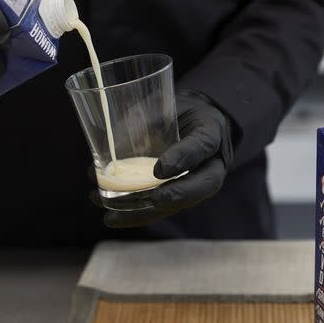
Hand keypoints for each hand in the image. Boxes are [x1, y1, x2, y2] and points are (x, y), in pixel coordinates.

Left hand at [102, 90, 233, 227]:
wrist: (191, 124)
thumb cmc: (176, 111)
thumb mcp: (163, 105)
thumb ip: (144, 120)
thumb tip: (112, 145)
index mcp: (210, 132)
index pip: (202, 145)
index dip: (183, 158)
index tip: (160, 169)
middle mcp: (210, 164)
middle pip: (202, 186)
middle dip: (176, 196)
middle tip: (152, 200)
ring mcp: (197, 185)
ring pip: (180, 205)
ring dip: (147, 213)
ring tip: (114, 217)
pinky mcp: (178, 197)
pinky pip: (162, 210)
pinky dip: (137, 215)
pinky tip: (112, 217)